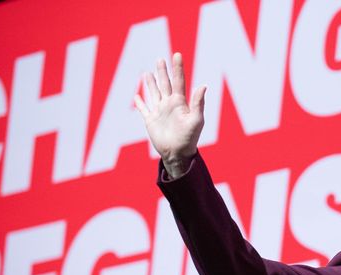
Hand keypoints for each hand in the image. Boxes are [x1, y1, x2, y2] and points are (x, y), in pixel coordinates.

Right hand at [135, 52, 205, 178]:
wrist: (178, 154)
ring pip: (153, 93)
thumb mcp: (196, 120)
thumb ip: (198, 103)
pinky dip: (140, 103)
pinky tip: (136, 97)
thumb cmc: (190, 138)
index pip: (178, 81)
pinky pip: (144, 110)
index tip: (177, 54)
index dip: (177, 68)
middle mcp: (169, 105)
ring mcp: (159, 112)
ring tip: (147, 73)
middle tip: (160, 59)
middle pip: (165, 84)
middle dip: (162, 72)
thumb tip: (203, 85)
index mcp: (180, 102)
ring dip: (150, 83)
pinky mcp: (151, 121)